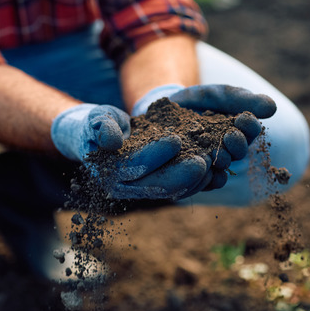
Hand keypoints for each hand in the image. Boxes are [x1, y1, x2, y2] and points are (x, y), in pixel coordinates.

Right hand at [51, 104, 209, 199]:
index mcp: (110, 172)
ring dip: (194, 181)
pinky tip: (214, 169)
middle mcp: (126, 188)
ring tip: (214, 165)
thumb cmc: (96, 126)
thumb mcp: (95, 119)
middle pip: (158, 185)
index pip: (135, 166)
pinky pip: (180, 189)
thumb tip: (111, 141)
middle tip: (204, 161)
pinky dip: (197, 182)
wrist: (100, 138)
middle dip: (183, 175)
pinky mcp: (157, 187)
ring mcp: (142, 190)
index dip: (154, 154)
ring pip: (172, 191)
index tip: (175, 139)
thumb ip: (101, 127)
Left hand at [133, 84, 276, 190]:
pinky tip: (205, 173)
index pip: (251, 131)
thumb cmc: (196, 102)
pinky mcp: (192, 172)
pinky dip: (205, 179)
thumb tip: (272, 107)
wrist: (164, 110)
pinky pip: (203, 181)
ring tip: (218, 155)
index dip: (250, 127)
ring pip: (222, 168)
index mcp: (239, 131)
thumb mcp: (217, 94)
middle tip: (229, 137)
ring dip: (222, 162)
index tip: (243, 118)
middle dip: (237, 146)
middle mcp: (228, 150)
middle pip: (238, 153)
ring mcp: (210, 162)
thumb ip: (241, 99)